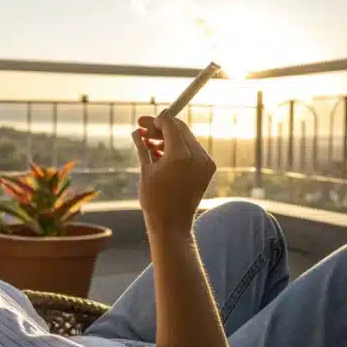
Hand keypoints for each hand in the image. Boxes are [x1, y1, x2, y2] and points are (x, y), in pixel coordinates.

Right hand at [132, 112, 215, 236]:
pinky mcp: (208, 169)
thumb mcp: (145, 170)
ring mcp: (205, 163)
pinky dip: (178, 148)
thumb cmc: (155, 201)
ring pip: (186, 139)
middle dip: (161, 127)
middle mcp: (197, 156)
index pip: (170, 124)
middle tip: (143, 129)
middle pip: (180, 129)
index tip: (143, 123)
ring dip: (168, 137)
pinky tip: (160, 152)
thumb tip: (137, 131)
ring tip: (149, 143)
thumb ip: (143, 146)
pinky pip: (192, 150)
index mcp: (180, 155)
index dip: (155, 121)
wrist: (172, 225)